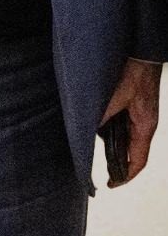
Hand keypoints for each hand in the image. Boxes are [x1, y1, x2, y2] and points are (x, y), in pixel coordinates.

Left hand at [100, 58, 161, 185]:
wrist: (140, 51)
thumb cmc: (135, 71)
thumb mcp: (116, 95)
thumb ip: (104, 112)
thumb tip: (89, 128)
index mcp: (145, 126)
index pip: (138, 160)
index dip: (126, 176)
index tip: (112, 184)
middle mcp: (144, 122)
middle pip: (133, 150)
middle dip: (119, 161)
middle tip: (102, 169)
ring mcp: (139, 113)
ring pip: (127, 136)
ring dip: (114, 142)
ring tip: (96, 147)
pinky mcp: (133, 103)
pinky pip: (123, 122)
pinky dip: (112, 127)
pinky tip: (98, 123)